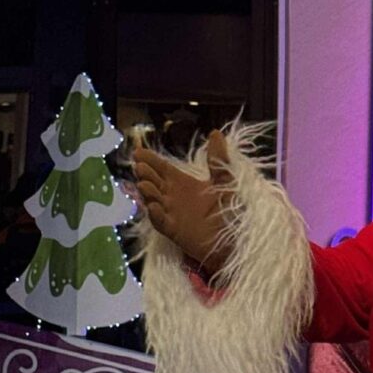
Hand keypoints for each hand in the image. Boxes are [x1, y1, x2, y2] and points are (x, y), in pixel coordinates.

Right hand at [132, 128, 234, 278]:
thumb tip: (215, 133)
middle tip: (141, 167)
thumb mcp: (225, 182)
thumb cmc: (228, 210)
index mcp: (183, 183)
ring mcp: (171, 213)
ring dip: (148, 192)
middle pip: (153, 182)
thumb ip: (218, 160)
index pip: (162, 168)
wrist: (233, 240)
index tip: (138, 151)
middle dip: (146, 174)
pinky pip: (160, 222)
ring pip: (153, 200)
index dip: (151, 160)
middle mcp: (172, 197)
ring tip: (145, 184)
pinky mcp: (173, 230)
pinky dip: (156, 214)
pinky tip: (154, 206)